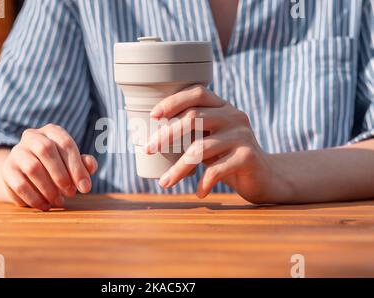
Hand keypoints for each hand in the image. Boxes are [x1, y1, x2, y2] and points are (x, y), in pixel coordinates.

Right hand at [2, 124, 96, 210]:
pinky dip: (35, 198)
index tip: (86, 188)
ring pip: (32, 168)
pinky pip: (20, 185)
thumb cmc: (58, 167)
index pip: (65, 143)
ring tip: (59, 201)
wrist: (27, 174)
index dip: (77, 167)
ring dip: (49, 189)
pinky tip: (45, 206)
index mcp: (51, 131)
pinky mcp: (7, 170)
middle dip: (61, 175)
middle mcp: (31, 136)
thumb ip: (85, 163)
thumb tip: (91, 165)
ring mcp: (16, 152)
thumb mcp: (73, 164)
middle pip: (46, 150)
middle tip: (71, 194)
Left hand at [145, 85, 281, 203]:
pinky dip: (203, 183)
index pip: (198, 93)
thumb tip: (153, 139)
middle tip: (148, 149)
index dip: (173, 101)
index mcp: (223, 107)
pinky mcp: (247, 157)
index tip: (153, 116)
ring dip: (178, 168)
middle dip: (166, 134)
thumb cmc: (229, 158)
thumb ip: (192, 133)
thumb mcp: (211, 140)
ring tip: (165, 182)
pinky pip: (216, 170)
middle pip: (193, 118)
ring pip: (200, 149)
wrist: (267, 177)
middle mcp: (234, 116)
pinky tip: (198, 192)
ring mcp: (242, 136)